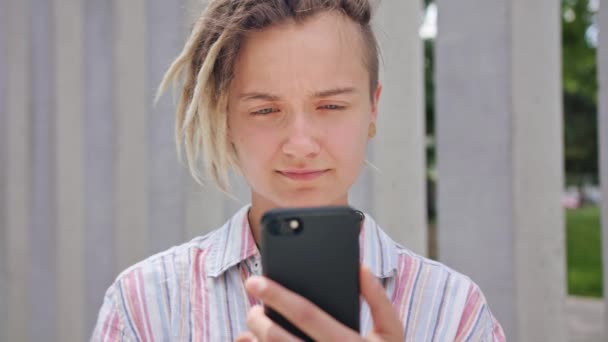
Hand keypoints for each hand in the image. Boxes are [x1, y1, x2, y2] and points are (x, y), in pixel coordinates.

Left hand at [235, 266, 403, 341]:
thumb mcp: (392, 333)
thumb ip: (379, 300)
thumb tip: (360, 269)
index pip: (306, 314)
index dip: (277, 295)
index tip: (256, 281)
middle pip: (278, 338)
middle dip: (258, 317)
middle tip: (251, 304)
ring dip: (255, 338)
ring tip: (253, 323)